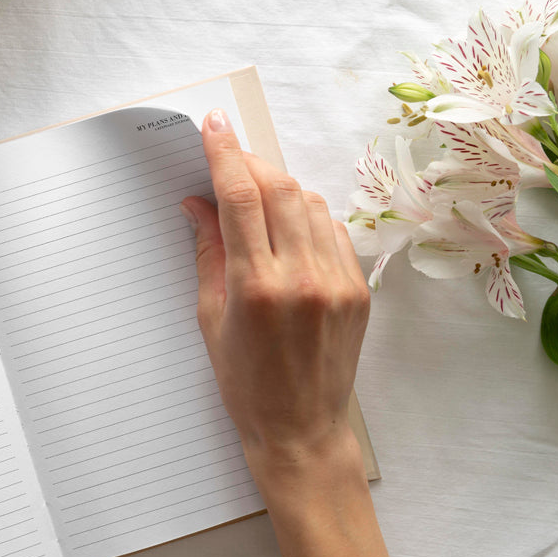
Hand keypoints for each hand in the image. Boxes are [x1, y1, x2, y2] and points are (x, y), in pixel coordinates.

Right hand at [180, 109, 370, 502]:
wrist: (300, 430)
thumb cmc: (245, 383)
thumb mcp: (211, 319)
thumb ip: (208, 253)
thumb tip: (199, 203)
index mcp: (257, 288)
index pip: (241, 200)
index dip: (225, 155)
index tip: (214, 126)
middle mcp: (302, 278)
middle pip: (281, 190)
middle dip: (252, 165)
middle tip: (231, 159)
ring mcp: (337, 282)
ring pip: (311, 204)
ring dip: (282, 191)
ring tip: (257, 202)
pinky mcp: (358, 289)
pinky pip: (333, 231)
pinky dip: (308, 219)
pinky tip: (289, 233)